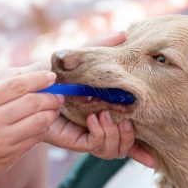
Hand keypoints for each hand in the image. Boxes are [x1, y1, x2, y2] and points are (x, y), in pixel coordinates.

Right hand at [0, 70, 62, 177]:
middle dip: (51, 97)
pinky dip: (45, 128)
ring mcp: (2, 139)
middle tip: (59, 97)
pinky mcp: (10, 154)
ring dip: (52, 113)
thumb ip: (4, 90)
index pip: (17, 85)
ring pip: (40, 120)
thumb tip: (35, 76)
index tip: (52, 76)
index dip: (38, 79)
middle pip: (32, 102)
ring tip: (55, 110)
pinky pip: (37, 137)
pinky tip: (45, 124)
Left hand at [45, 32, 155, 167]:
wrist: (33, 84)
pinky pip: (99, 147)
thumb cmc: (57, 72)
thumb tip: (125, 34)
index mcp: (111, 112)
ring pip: (116, 150)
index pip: (132, 132)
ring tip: (103, 115)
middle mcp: (104, 127)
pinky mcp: (80, 142)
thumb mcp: (85, 57)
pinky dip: (101, 134)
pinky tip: (93, 119)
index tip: (155, 153)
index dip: (144, 145)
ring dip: (116, 135)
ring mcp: (93, 136)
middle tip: (125, 119)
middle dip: (131, 137)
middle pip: (128, 146)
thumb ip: (104, 46)